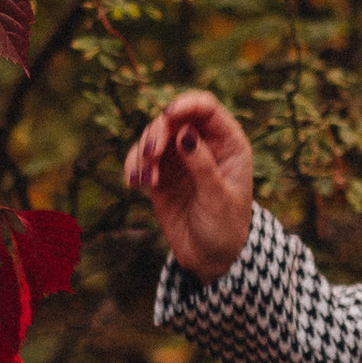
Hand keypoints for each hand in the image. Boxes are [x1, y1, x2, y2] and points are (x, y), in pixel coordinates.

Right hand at [124, 90, 254, 280]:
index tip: (169, 114)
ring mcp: (180, 158)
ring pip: (154, 134)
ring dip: (144, 150)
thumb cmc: (226, 227)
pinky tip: (135, 183)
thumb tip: (184, 133)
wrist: (212, 258)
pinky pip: (140, 158)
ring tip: (147, 179)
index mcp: (228, 143)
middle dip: (158, 131)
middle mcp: (203, 144)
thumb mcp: (218, 198)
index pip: (207, 109)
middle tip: (152, 154)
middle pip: (174, 118)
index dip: (187, 104)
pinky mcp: (161, 174)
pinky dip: (133, 165)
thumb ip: (202, 165)